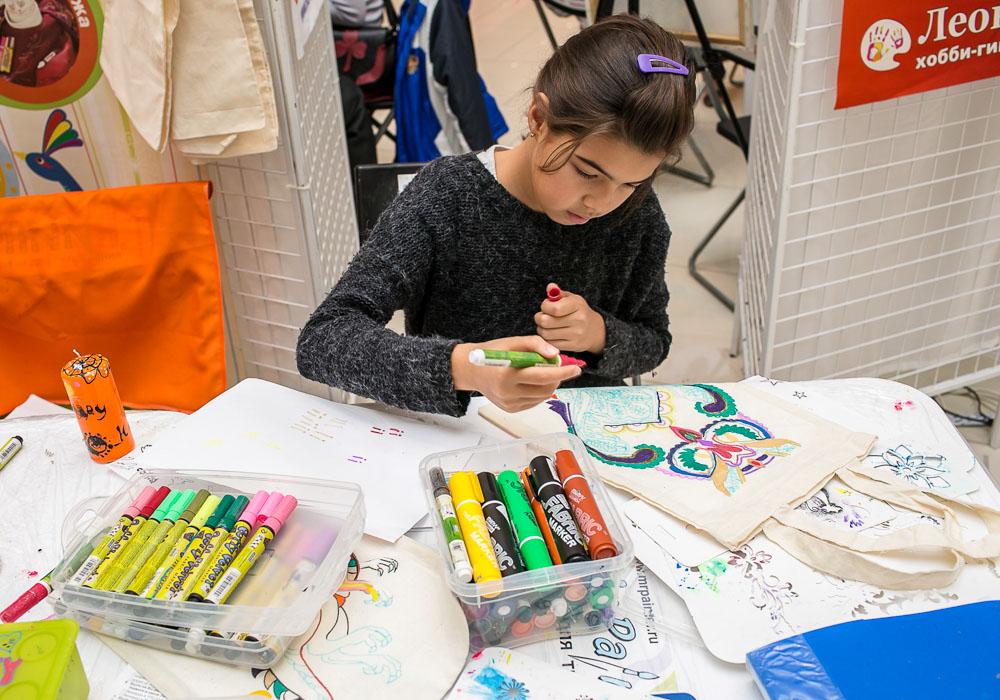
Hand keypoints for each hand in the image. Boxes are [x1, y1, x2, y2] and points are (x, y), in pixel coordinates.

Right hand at [451, 335, 581, 412]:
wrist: (471, 370)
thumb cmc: (493, 352)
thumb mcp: (513, 341)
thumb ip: (536, 344)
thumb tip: (555, 355)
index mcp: (507, 374)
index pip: (542, 376)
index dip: (562, 372)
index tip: (575, 369)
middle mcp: (508, 392)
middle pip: (545, 388)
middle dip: (557, 377)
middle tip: (557, 366)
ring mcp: (509, 403)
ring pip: (543, 396)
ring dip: (550, 384)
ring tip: (543, 371)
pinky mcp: (511, 409)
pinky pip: (534, 401)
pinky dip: (540, 391)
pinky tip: (532, 381)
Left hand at [535, 283, 605, 353]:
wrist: (595, 330)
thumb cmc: (578, 312)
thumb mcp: (572, 299)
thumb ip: (559, 293)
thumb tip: (550, 287)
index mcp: (578, 305)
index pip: (554, 308)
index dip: (544, 307)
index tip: (545, 306)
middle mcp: (579, 320)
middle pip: (546, 322)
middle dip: (539, 318)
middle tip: (541, 317)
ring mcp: (577, 334)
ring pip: (546, 334)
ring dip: (541, 329)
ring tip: (545, 325)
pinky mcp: (573, 346)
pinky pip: (551, 343)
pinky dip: (547, 339)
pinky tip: (551, 334)